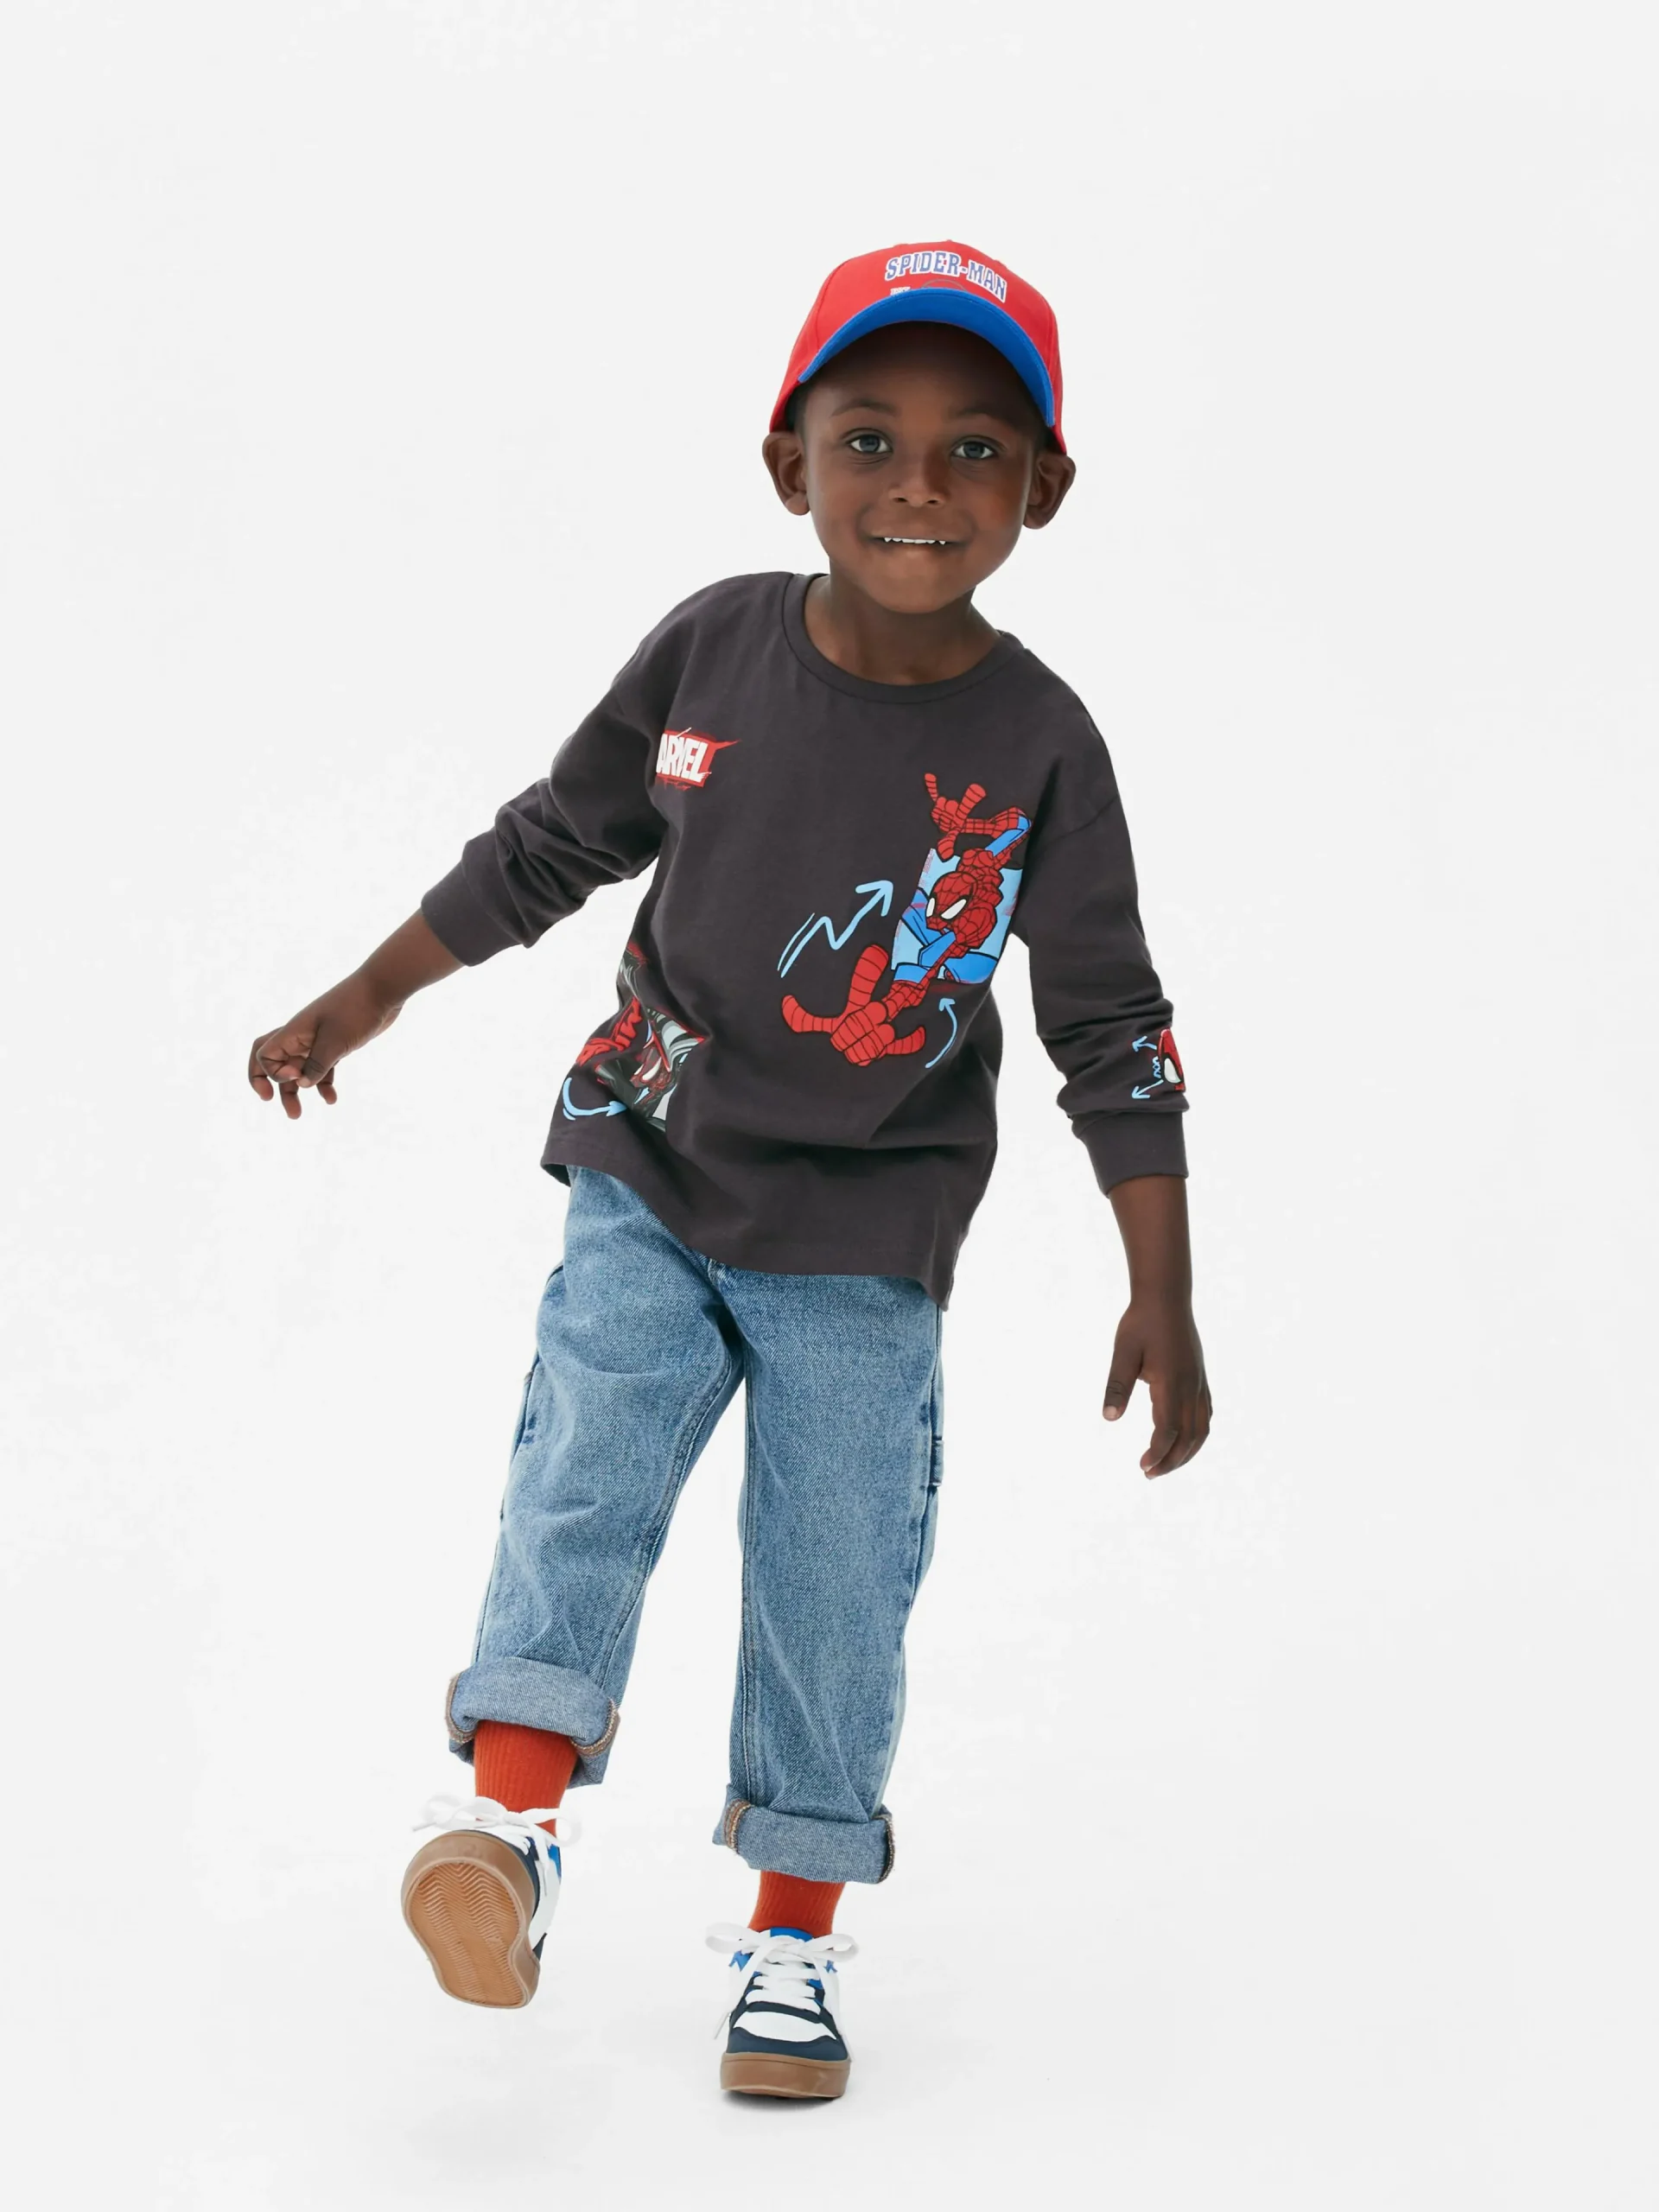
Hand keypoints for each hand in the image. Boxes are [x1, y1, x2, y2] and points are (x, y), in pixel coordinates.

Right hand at [248, 974, 401, 1118]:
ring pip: (297, 1068)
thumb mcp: (336, 1042)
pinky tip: (331, 1099)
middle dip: (269, 1083)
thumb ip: (317, 1065)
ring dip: (294, 1091)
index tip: (298, 1075)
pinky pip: (321, 1068)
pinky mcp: (335, 1044)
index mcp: (294, 1031)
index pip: (264, 1055)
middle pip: (273, 1061)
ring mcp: (317, 1040)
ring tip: (296, 1114)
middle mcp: (301, 1036)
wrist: (383, 989)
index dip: (273, 1073)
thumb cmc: (356, 1010)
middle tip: (270, 1102)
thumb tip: (301, 1085)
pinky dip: (322, 1084)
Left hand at [1102, 1293, 1211, 1476]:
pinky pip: (1205, 1415)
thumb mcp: (1123, 1352)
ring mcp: (1199, 1383)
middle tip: (1149, 1474)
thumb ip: (1117, 1386)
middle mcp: (1191, 1387)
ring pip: (1202, 1429)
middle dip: (1171, 1461)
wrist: (1166, 1297)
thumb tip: (1109, 1418)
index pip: (1167, 1430)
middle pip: (1188, 1437)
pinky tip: (1184, 1440)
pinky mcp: (1200, 1378)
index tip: (1142, 1466)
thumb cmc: (1141, 1323)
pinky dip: (1197, 1435)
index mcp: (1171, 1383)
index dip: (1157, 1453)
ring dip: (1187, 1452)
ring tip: (1167, 1464)